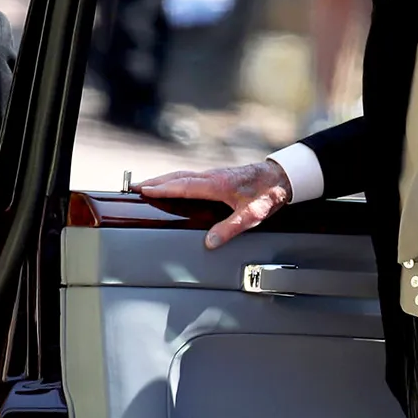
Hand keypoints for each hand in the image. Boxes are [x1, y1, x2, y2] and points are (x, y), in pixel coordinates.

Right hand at [137, 159, 292, 248]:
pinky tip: (172, 185)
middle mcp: (211, 176)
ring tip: (147, 185)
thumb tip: (209, 243)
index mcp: (216, 184)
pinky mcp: (217, 176)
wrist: (281, 177)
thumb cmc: (267, 194)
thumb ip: (229, 229)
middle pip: (177, 177)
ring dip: (163, 179)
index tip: (144, 190)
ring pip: (182, 175)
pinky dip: (175, 179)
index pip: (182, 185)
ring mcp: (213, 174)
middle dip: (155, 181)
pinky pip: (190, 176)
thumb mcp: (250, 216)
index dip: (162, 188)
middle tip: (135, 186)